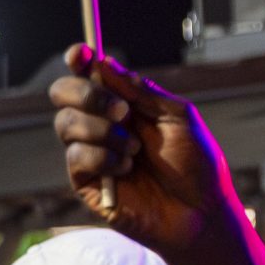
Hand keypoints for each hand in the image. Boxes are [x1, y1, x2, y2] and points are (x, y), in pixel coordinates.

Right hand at [48, 47, 264, 264]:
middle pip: (62, 94)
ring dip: (104, 131)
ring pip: (66, 124)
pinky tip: (128, 169)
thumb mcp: (177, 118)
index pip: (88, 75)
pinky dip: (105, 158)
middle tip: (122, 111)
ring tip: (136, 148)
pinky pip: (76, 156)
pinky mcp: (85, 183)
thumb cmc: (196, 165)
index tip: (81, 53)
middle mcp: (100, 125)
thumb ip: (142, 91)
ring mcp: (90, 153)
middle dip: (87, 94)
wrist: (202, 211)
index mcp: (123, 105)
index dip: (79, 60)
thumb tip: (104, 63)